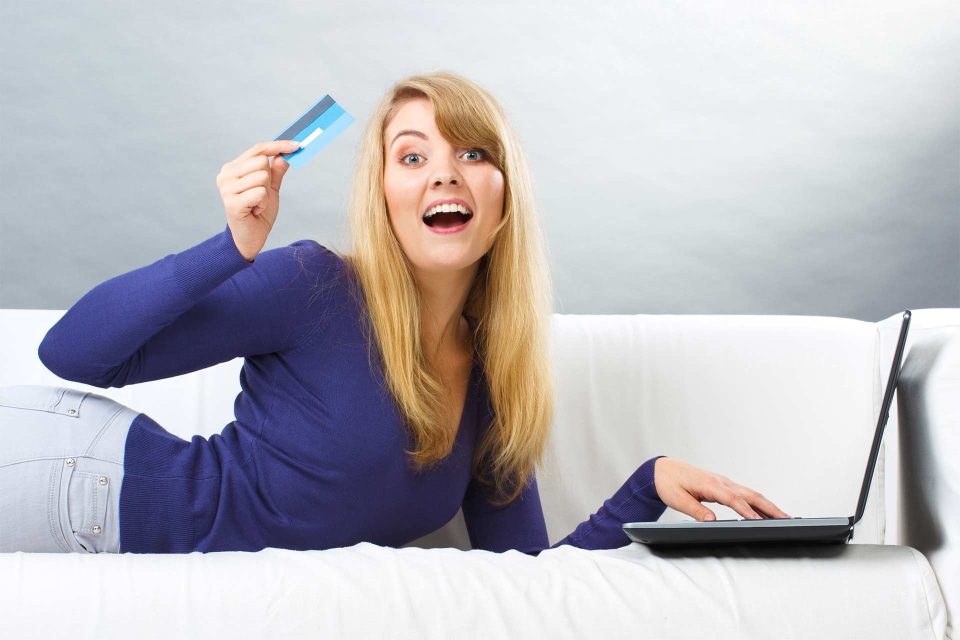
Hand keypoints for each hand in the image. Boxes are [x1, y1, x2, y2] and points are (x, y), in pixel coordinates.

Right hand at [216, 140, 300, 261]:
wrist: (250, 238)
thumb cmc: (258, 213)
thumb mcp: (271, 189)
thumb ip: (276, 172)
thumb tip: (285, 155)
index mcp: (233, 168)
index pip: (257, 149)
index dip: (278, 146)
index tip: (297, 145)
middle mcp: (226, 175)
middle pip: (261, 162)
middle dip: (269, 180)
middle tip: (261, 196)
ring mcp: (226, 188)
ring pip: (262, 177)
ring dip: (266, 194)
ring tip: (257, 205)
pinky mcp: (232, 202)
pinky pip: (260, 192)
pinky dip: (263, 204)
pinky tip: (255, 211)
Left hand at [653, 457, 791, 520]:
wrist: (661, 469)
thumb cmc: (668, 482)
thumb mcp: (677, 499)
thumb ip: (695, 510)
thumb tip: (711, 521)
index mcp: (710, 484)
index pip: (734, 500)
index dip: (748, 512)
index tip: (760, 522)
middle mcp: (721, 481)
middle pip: (751, 495)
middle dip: (770, 507)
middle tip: (787, 520)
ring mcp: (723, 482)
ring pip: (751, 494)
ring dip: (767, 505)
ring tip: (783, 518)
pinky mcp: (722, 486)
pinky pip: (744, 494)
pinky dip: (757, 503)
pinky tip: (764, 513)